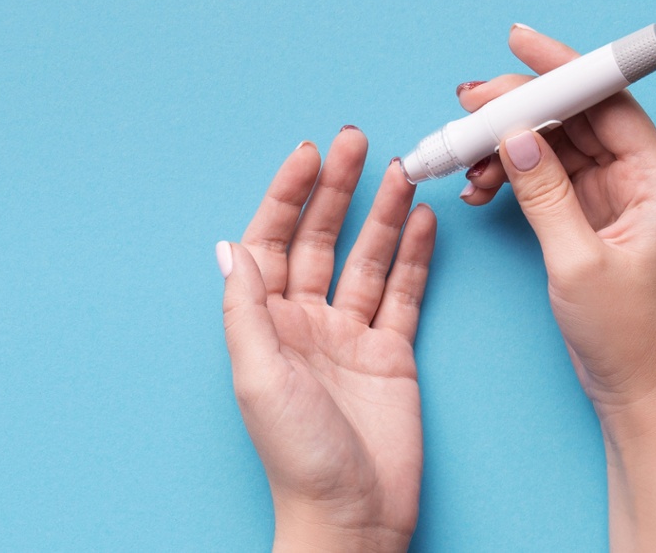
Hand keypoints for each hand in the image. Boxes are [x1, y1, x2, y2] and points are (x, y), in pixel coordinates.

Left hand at [217, 128, 434, 552]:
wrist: (351, 514)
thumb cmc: (296, 456)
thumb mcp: (258, 376)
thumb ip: (247, 309)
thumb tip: (231, 247)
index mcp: (266, 324)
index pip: (272, 241)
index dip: (287, 195)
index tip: (309, 154)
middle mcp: (305, 322)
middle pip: (319, 239)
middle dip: (336, 190)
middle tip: (356, 140)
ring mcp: (350, 336)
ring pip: (366, 259)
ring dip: (382, 214)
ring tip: (402, 170)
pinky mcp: (391, 354)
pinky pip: (404, 293)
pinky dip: (415, 256)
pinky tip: (423, 221)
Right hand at [458, 24, 655, 550]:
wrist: (637, 390)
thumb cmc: (628, 334)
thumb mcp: (578, 261)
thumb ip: (546, 194)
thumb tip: (515, 137)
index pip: (607, 101)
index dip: (561, 68)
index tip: (518, 45)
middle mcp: (640, 179)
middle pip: (575, 117)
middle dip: (518, 106)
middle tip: (467, 104)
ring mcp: (614, 198)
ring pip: (553, 145)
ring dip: (506, 145)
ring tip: (464, 159)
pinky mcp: (590, 217)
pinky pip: (545, 178)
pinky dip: (510, 176)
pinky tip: (480, 188)